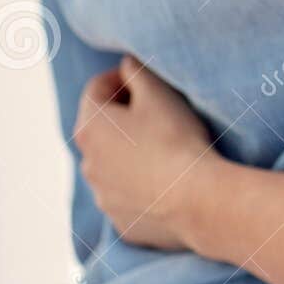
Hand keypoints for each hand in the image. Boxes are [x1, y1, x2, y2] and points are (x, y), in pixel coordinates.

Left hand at [73, 56, 216, 250]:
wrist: (196, 200)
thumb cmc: (177, 140)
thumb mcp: (159, 94)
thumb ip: (138, 71)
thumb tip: (127, 64)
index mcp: (90, 127)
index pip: (96, 89)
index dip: (121, 78)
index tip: (146, 80)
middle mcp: (87, 162)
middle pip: (101, 128)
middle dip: (125, 117)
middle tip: (161, 112)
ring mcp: (103, 195)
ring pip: (112, 163)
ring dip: (131, 152)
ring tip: (167, 149)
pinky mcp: (121, 219)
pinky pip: (127, 194)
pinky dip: (141, 184)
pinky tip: (169, 181)